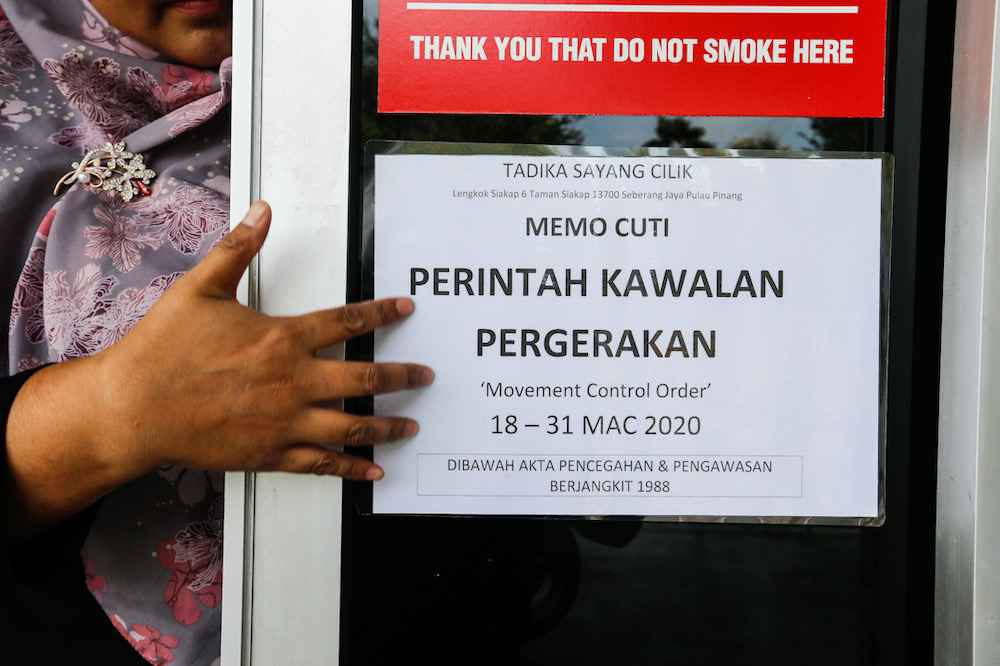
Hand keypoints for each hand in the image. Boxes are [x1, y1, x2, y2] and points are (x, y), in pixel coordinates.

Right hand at [98, 200, 431, 479]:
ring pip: (353, 426)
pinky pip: (322, 464)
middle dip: (404, 377)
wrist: (134, 407)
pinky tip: (373, 471)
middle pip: (366, 380)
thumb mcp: (200, 287)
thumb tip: (263, 211)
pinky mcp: (270, 454)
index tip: (406, 310)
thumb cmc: (163, 348)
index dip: (382, 313)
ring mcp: (285, 422)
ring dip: (388, 426)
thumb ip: (237, 249)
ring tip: (412, 426)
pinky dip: (352, 469)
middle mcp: (293, 381)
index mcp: (282, 338)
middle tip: (427, 377)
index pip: (348, 322)